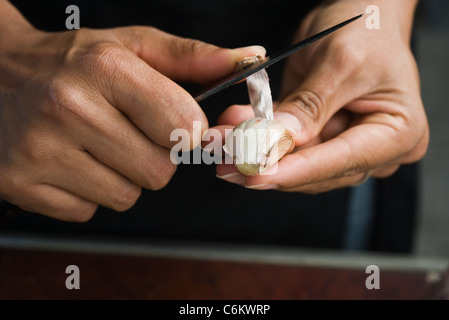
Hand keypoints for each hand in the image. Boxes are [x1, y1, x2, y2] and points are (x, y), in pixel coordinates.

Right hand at [0, 1, 263, 220]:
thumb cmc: (74, 62)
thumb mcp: (132, 46)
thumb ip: (193, 58)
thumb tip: (251, 58)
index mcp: (105, 70)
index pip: (184, 127)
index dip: (186, 131)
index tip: (171, 123)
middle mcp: (69, 109)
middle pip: (159, 172)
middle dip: (154, 158)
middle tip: (127, 133)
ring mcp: (39, 151)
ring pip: (126, 196)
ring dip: (122, 177)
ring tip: (96, 146)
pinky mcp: (22, 185)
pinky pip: (89, 210)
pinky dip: (89, 192)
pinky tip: (72, 162)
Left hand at [215, 0, 428, 192]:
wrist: (361, 15)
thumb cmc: (366, 29)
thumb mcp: (341, 61)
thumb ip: (310, 105)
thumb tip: (278, 141)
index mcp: (398, 133)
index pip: (342, 160)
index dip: (296, 171)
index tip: (255, 176)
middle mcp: (375, 148)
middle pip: (316, 169)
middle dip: (268, 163)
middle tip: (227, 159)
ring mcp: (346, 144)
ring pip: (296, 161)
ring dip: (256, 152)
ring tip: (223, 142)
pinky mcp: (320, 136)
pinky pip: (286, 143)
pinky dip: (259, 136)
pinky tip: (233, 128)